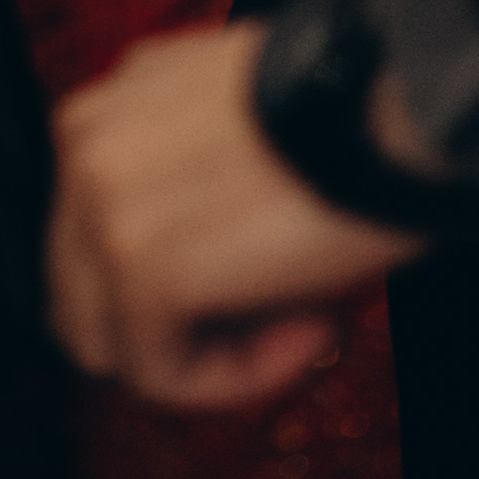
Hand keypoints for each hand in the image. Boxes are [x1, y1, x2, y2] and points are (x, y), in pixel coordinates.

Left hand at [47, 21, 419, 408]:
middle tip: (291, 315)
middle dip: (184, 327)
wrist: (393, 100)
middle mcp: (85, 143)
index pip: (100, 236)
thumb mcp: (243, 121)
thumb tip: (205, 270)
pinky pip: (162, 374)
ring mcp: (100, 207)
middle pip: (88, 294)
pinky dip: (238, 377)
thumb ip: (194, 178)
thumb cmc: (352, 113)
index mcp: (110, 106)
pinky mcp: (137, 268)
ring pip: (116, 344)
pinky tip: (312, 324)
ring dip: (212, 356)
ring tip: (307, 319)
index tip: (280, 278)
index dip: (189, 281)